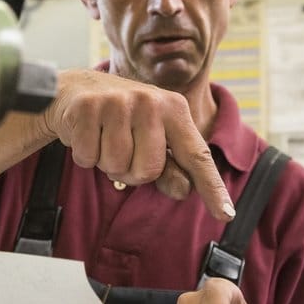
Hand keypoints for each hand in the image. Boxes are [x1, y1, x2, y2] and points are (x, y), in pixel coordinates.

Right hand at [43, 69, 233, 220]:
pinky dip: (84, 155)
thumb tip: (184, 190)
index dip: (212, 188)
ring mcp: (118, 102)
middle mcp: (150, 102)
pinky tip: (86, 134)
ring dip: (106, 163)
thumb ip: (169, 166)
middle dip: (131, 171)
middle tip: (122, 148)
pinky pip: (88, 158)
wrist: (76, 89)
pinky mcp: (88, 108)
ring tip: (104, 139)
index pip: (196, 156)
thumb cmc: (122, 119)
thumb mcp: (152, 137)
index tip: (227, 214)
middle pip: (148, 171)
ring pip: (116, 166)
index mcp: (174, 109)